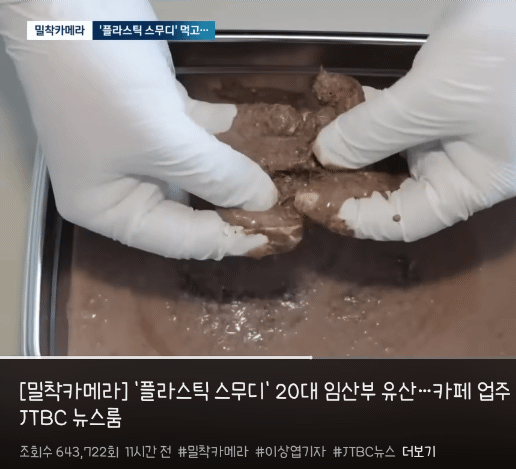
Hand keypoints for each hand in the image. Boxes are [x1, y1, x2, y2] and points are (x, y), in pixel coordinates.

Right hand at [0, 0, 276, 259]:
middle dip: (234, 205)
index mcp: (109, 209)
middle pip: (191, 209)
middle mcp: (124, 185)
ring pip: (199, 171)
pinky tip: (249, 127)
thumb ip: (218, 176)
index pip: (178, 240)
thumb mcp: (164, 141)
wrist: (71, 4)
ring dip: (235, 169)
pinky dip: (222, 133)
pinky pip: (197, 135)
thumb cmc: (105, 87)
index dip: (226, 240)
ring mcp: (141, 149)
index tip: (273, 236)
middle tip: (282, 209)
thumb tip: (264, 201)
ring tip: (279, 174)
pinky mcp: (156, 115)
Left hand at [313, 1, 515, 241]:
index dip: (356, 217)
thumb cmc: (497, 58)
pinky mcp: (439, 103)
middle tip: (304, 173)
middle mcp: (462, 168)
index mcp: (474, 186)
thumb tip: (325, 157)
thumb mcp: (428, 103)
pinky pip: (394, 120)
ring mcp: (451, 134)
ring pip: (390, 153)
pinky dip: (366, 115)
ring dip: (352, 146)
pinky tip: (336, 105)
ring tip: (310, 142)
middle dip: (349, 182)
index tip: (313, 201)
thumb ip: (371, 134)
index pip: (405, 220)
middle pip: (394, 190)